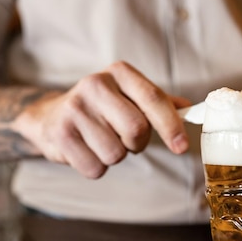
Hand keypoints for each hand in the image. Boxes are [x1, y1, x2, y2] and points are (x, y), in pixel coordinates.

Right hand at [12, 61, 191, 178]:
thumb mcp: (129, 96)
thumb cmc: (101, 108)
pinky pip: (95, 168)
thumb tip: (191, 110)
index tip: (182, 146)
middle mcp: (95, 84)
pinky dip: (96, 167)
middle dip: (137, 144)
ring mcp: (75, 109)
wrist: (49, 117)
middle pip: (137, 130)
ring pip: (116, 153)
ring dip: (115, 156)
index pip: (153, 99)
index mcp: (119, 73)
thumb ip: (159, 103)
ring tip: (101, 141)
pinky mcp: (61, 135)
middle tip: (125, 139)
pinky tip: (86, 150)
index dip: (171, 126)